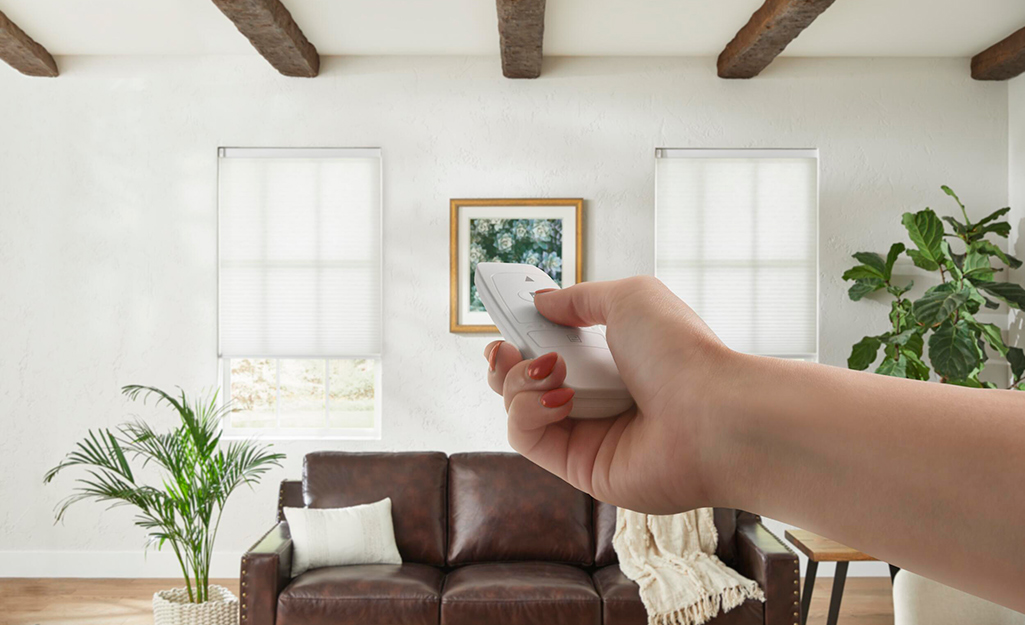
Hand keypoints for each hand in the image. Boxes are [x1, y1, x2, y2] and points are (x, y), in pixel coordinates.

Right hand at [484, 276, 732, 513]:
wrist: (713, 416)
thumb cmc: (682, 354)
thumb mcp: (629, 299)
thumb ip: (579, 297)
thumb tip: (540, 300)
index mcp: (613, 359)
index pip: (553, 347)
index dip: (524, 334)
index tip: (507, 320)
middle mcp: (598, 397)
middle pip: (526, 380)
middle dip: (506, 360)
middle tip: (506, 346)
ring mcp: (587, 434)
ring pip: (517, 406)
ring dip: (518, 380)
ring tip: (551, 368)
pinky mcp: (578, 467)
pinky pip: (525, 436)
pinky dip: (528, 410)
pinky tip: (561, 397)